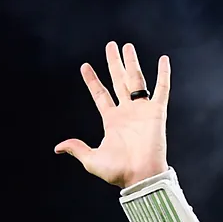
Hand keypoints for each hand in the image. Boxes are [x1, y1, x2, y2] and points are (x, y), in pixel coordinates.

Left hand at [55, 42, 170, 188]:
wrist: (141, 176)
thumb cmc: (118, 171)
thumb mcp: (92, 160)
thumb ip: (77, 148)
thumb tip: (58, 147)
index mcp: (112, 121)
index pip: (101, 95)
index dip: (92, 80)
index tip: (85, 66)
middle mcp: (127, 112)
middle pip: (119, 81)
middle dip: (114, 63)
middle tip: (111, 45)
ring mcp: (142, 111)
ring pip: (136, 80)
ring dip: (132, 63)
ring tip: (127, 46)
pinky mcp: (156, 112)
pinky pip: (162, 89)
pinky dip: (163, 74)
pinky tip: (163, 59)